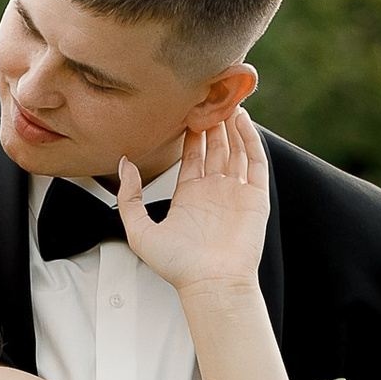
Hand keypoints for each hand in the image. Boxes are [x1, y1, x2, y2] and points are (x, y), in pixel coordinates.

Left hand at [120, 103, 269, 296]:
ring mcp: (235, 193)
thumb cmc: (177, 265)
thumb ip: (128, 197)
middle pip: (215, 147)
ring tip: (226, 100)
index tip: (185, 109)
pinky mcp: (255, 197)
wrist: (210, 283)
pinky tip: (242, 120)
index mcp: (189, 196)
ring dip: (232, 126)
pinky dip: (250, 140)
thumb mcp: (139, 230)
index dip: (189, 132)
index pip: (191, 155)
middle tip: (208, 97)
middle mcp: (213, 191)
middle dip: (212, 123)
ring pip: (236, 150)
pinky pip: (255, 162)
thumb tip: (124, 164)